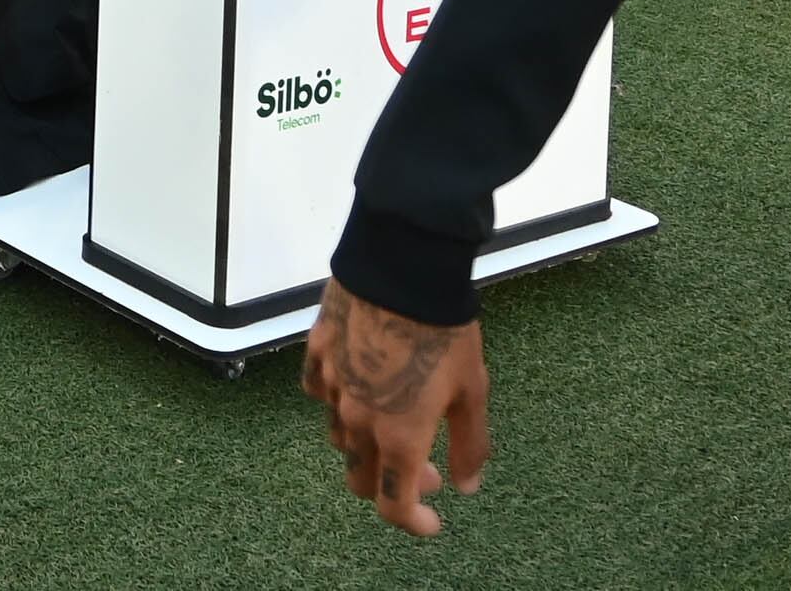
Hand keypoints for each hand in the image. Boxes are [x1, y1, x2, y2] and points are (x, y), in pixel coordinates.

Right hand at [303, 281, 491, 536]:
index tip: (432, 521)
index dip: (413, 522)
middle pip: (360, 478)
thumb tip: (466, 485)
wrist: (403, 267)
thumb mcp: (473, 391)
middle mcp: (358, 420)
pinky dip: (337, 401)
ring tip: (394, 422)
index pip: (394, 504)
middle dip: (393, 484)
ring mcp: (332, 386)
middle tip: (425, 468)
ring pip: (340, 437)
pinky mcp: (317, 353)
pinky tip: (357, 386)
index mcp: (399, 437)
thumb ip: (469, 445)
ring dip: (366, 445)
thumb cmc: (445, 329)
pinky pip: (320, 392)